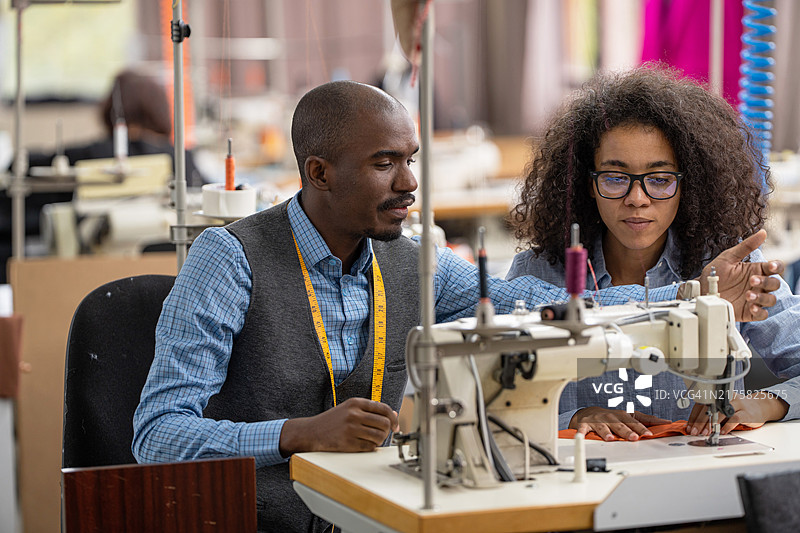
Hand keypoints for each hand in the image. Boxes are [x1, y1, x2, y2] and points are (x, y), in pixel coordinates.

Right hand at [279, 397, 398, 456]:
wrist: (311, 432)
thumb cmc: (332, 421)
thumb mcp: (349, 409)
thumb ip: (370, 410)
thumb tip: (394, 414)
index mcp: (355, 403)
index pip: (383, 408)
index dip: (393, 418)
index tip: (395, 425)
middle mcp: (354, 414)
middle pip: (384, 423)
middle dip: (387, 431)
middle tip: (383, 434)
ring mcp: (351, 429)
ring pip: (379, 436)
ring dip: (380, 440)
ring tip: (373, 440)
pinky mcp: (348, 443)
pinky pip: (370, 447)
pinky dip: (371, 447)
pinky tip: (365, 444)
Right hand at [569, 407, 669, 440]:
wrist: (588, 413)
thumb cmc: (611, 417)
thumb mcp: (629, 416)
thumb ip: (647, 420)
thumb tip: (666, 422)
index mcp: (622, 416)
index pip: (634, 422)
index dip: (642, 428)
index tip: (649, 434)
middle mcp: (611, 418)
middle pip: (620, 425)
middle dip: (627, 431)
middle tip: (634, 437)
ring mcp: (598, 421)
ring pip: (603, 427)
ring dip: (607, 432)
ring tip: (612, 439)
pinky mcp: (585, 425)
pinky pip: (583, 430)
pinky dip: (581, 433)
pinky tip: (581, 436)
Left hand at [685, 393, 788, 435]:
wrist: (759, 406)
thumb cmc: (737, 408)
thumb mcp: (722, 409)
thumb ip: (711, 414)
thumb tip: (695, 426)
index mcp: (717, 395)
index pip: (701, 405)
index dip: (693, 417)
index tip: (689, 427)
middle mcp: (726, 398)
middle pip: (709, 409)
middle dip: (700, 422)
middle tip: (695, 432)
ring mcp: (737, 404)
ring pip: (721, 413)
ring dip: (712, 425)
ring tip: (706, 433)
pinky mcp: (746, 413)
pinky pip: (735, 419)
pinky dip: (727, 426)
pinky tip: (722, 432)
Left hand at [700, 229, 783, 321]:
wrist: (700, 291)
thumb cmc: (714, 274)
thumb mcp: (727, 258)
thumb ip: (745, 247)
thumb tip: (762, 232)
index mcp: (755, 270)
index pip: (775, 267)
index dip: (777, 266)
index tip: (770, 266)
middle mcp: (757, 285)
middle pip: (775, 284)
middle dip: (766, 282)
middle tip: (752, 280)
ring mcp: (754, 298)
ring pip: (771, 299)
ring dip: (763, 297)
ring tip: (748, 295)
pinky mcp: (749, 312)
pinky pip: (762, 314)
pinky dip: (760, 311)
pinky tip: (751, 306)